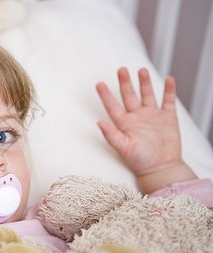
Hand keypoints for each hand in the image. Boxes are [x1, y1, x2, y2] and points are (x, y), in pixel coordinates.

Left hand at [97, 67, 195, 193]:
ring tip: (141, 70)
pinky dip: (168, 90)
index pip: (112, 106)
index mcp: (124, 123)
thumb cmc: (139, 161)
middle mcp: (137, 117)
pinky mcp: (167, 118)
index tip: (98, 83)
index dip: (106, 95)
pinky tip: (168, 79)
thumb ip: (111, 134)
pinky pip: (168, 101)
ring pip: (147, 95)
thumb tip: (98, 122)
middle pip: (129, 96)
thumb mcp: (123, 147)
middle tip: (121, 69)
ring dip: (145, 83)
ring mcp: (152, 116)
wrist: (161, 168)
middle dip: (125, 83)